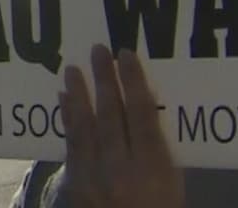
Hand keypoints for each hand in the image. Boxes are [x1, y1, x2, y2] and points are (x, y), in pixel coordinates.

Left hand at [57, 44, 184, 207]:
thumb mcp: (172, 183)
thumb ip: (158, 148)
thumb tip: (142, 104)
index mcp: (154, 170)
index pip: (142, 116)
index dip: (134, 82)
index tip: (126, 55)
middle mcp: (123, 171)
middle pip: (112, 116)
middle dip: (105, 81)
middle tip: (97, 51)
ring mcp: (96, 179)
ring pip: (86, 128)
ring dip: (79, 96)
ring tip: (72, 69)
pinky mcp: (77, 186)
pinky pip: (71, 146)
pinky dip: (68, 120)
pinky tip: (64, 100)